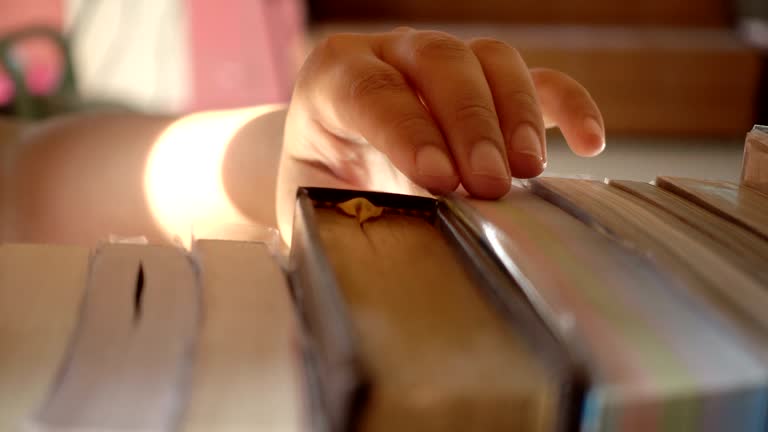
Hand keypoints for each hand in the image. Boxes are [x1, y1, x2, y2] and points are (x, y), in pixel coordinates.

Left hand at [277, 28, 604, 239]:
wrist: (334, 164)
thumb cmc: (323, 183)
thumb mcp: (311, 200)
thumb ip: (337, 216)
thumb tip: (385, 259)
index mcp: (334, 79)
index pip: (372, 90)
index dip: (407, 131)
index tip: (438, 179)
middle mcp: (392, 56)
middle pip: (440, 60)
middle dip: (468, 124)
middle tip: (486, 186)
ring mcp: (445, 64)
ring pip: (491, 60)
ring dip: (514, 114)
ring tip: (525, 173)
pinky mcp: (489, 87)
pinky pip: (536, 79)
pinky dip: (566, 104)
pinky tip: (588, 141)